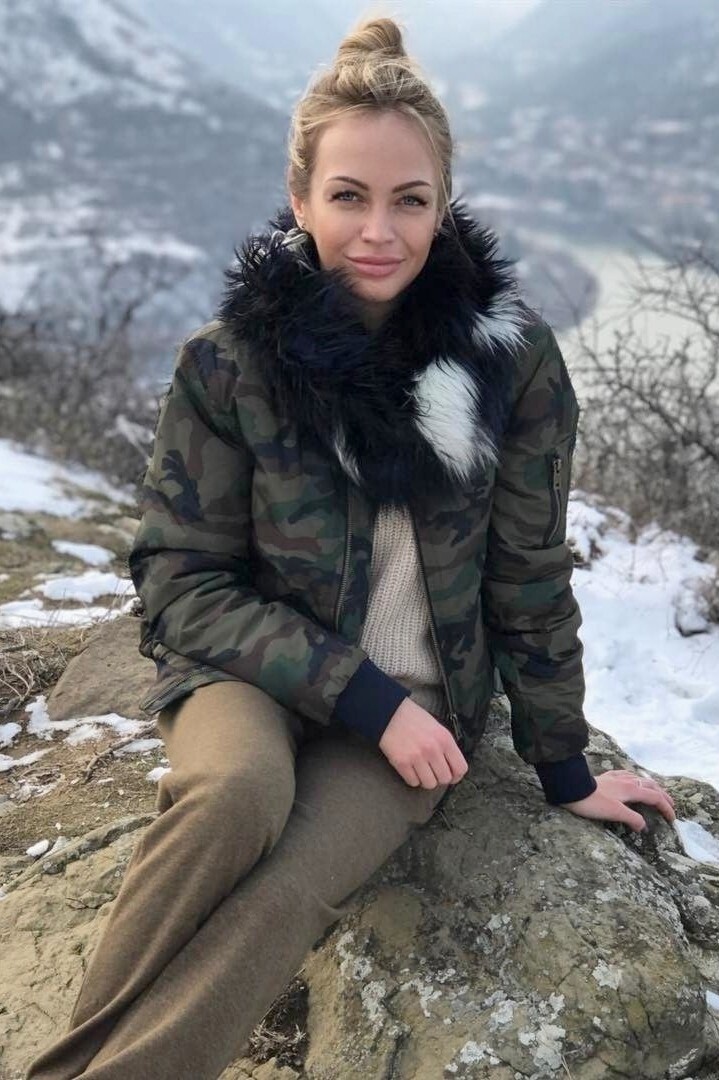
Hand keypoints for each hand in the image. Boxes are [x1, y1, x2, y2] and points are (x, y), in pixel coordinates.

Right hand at [378, 697, 468, 789]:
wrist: (389, 713)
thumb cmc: (413, 718)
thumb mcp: (437, 727)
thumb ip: (446, 746)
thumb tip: (452, 765)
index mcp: (444, 739)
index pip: (460, 768)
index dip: (456, 776)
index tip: (451, 775)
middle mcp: (433, 749)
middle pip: (445, 779)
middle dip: (439, 777)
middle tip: (433, 771)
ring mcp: (417, 757)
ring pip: (430, 784)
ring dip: (426, 780)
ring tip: (421, 771)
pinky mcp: (402, 763)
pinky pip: (413, 782)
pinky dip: (412, 779)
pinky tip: (410, 769)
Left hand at [559, 769, 675, 830]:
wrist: (571, 788)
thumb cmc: (592, 802)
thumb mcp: (614, 813)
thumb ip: (632, 818)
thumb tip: (644, 826)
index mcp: (631, 789)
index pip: (655, 797)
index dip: (666, 807)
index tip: (672, 819)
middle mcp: (626, 780)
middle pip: (650, 786)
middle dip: (662, 795)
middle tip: (670, 805)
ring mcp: (616, 777)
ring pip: (640, 779)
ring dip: (651, 787)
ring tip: (655, 793)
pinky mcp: (606, 778)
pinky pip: (626, 775)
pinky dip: (635, 780)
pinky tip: (631, 781)